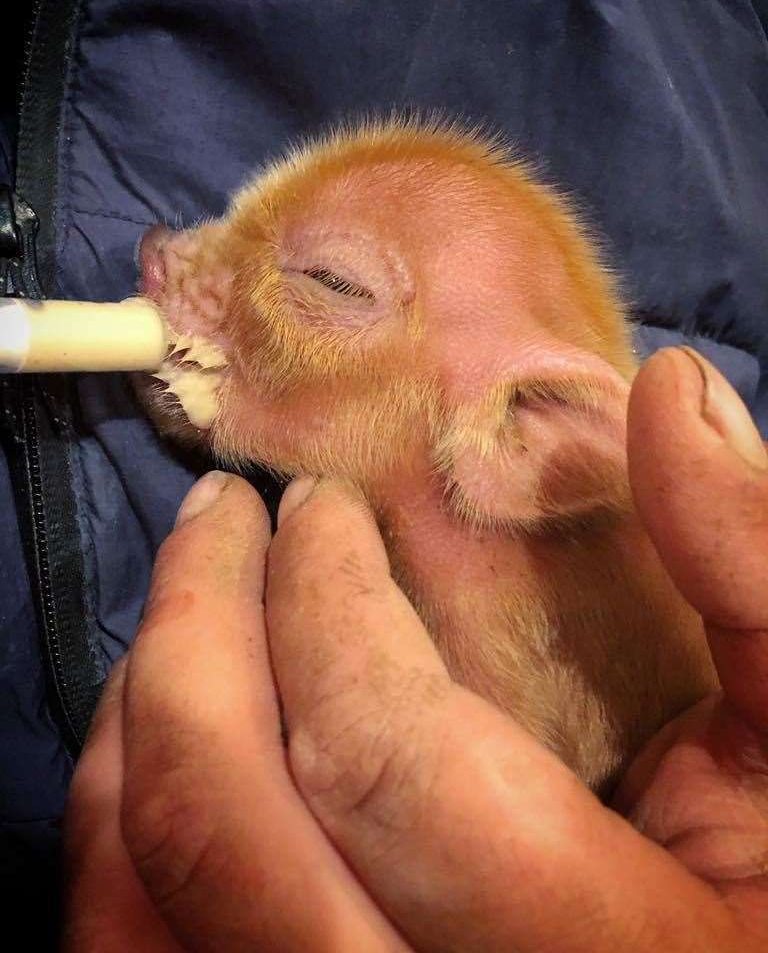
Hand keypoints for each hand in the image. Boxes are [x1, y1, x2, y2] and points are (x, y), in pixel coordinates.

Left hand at [63, 347, 767, 951]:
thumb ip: (748, 573)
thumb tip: (672, 391)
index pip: (388, 760)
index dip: (328, 602)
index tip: (317, 509)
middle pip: (224, 827)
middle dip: (199, 632)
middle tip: (220, 516)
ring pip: (141, 899)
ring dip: (141, 718)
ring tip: (187, 605)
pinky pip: (127, 949)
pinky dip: (116, 827)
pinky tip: (167, 735)